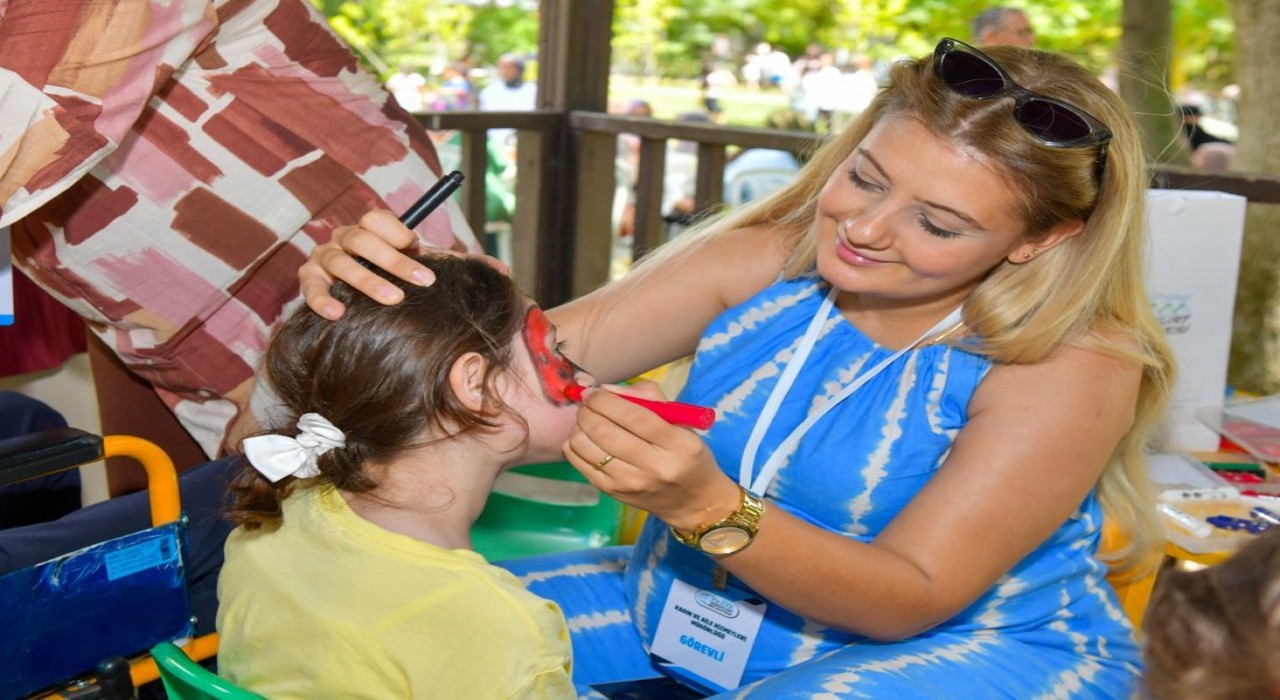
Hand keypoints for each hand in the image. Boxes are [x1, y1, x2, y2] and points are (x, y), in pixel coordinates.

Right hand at [300, 209, 508, 319]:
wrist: (353, 307)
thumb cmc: (394, 282)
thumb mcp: (423, 270)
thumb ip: (456, 266)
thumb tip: (503, 271)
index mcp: (370, 231)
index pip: (376, 217)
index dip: (395, 229)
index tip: (416, 245)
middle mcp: (343, 239)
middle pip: (362, 239)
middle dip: (393, 260)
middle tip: (422, 281)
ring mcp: (323, 259)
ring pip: (341, 263)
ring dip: (366, 280)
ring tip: (391, 299)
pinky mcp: (309, 281)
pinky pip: (310, 288)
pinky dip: (322, 299)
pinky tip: (339, 315)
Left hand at [563, 382, 739, 531]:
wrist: (692, 500)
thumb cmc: (685, 453)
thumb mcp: (680, 421)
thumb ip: (647, 397)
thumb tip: (605, 389)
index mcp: (677, 444)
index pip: (634, 416)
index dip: (606, 400)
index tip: (595, 392)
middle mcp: (654, 467)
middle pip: (604, 431)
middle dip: (587, 410)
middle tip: (588, 403)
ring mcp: (630, 483)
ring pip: (585, 446)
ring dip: (578, 426)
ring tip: (588, 420)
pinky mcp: (612, 492)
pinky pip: (578, 463)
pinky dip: (574, 444)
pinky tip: (586, 438)